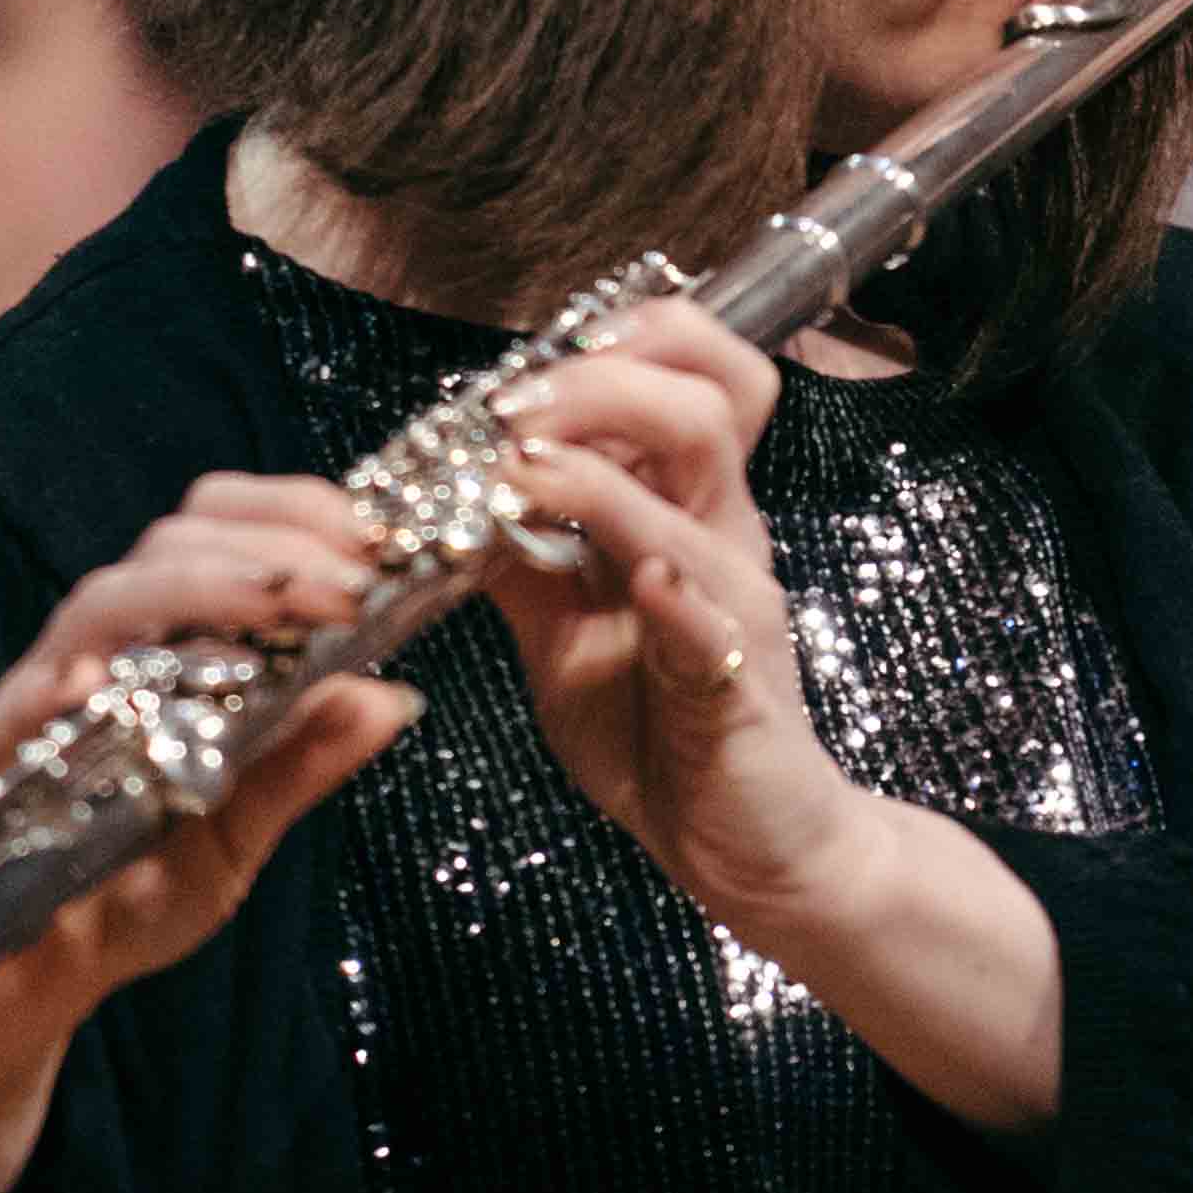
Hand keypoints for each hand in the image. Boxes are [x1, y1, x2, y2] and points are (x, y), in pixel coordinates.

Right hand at [0, 470, 422, 1192]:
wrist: (18, 993)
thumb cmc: (127, 895)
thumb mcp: (239, 833)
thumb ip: (304, 764)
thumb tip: (394, 696)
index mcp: (155, 653)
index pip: (213, 537)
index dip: (289, 516)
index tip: (372, 536)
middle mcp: (90, 660)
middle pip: (161, 552)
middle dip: (264, 550)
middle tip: (351, 577)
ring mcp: (29, 709)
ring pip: (97, 607)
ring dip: (198, 592)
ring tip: (285, 604)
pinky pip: (14, 714)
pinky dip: (65, 690)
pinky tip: (113, 683)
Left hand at [484, 302, 1073, 1137]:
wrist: (750, 848)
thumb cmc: (665, 735)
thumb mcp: (567, 634)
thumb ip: (519, 563)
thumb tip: (442, 498)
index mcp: (688, 511)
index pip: (690, 373)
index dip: (615, 343)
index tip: (516, 374)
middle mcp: (725, 537)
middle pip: (705, 398)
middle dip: (600, 381)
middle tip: (508, 410)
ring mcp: (737, 607)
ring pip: (701, 492)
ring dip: (604, 469)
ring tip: (521, 469)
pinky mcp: (736, 687)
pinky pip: (712, 622)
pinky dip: (672, 590)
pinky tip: (632, 578)